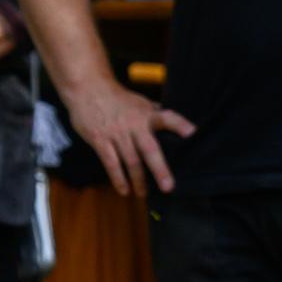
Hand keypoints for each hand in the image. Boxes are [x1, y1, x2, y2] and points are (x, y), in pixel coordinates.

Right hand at [63, 79, 194, 195]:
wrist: (87, 88)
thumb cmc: (116, 98)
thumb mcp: (138, 102)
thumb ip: (154, 113)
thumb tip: (172, 122)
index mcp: (146, 114)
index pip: (168, 118)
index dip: (181, 125)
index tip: (194, 134)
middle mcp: (134, 124)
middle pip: (150, 149)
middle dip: (159, 169)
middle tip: (168, 187)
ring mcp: (117, 133)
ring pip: (131, 161)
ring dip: (138, 180)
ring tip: (144, 194)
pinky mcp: (100, 140)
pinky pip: (111, 163)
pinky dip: (118, 179)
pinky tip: (124, 190)